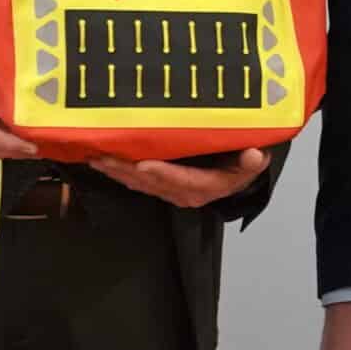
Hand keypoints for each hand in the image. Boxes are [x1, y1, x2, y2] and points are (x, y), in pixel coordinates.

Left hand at [87, 147, 268, 208]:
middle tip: (103, 156)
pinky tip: (105, 163)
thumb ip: (252, 162)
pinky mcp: (162, 187)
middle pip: (151, 182)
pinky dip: (120, 173)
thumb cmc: (242, 165)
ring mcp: (170, 191)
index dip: (162, 172)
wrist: (239, 176)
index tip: (143, 164)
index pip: (181, 180)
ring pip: (139, 183)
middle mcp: (183, 193)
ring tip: (96, 158)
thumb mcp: (253, 163)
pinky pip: (138, 182)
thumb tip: (254, 156)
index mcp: (205, 187)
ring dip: (117, 171)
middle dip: (126, 170)